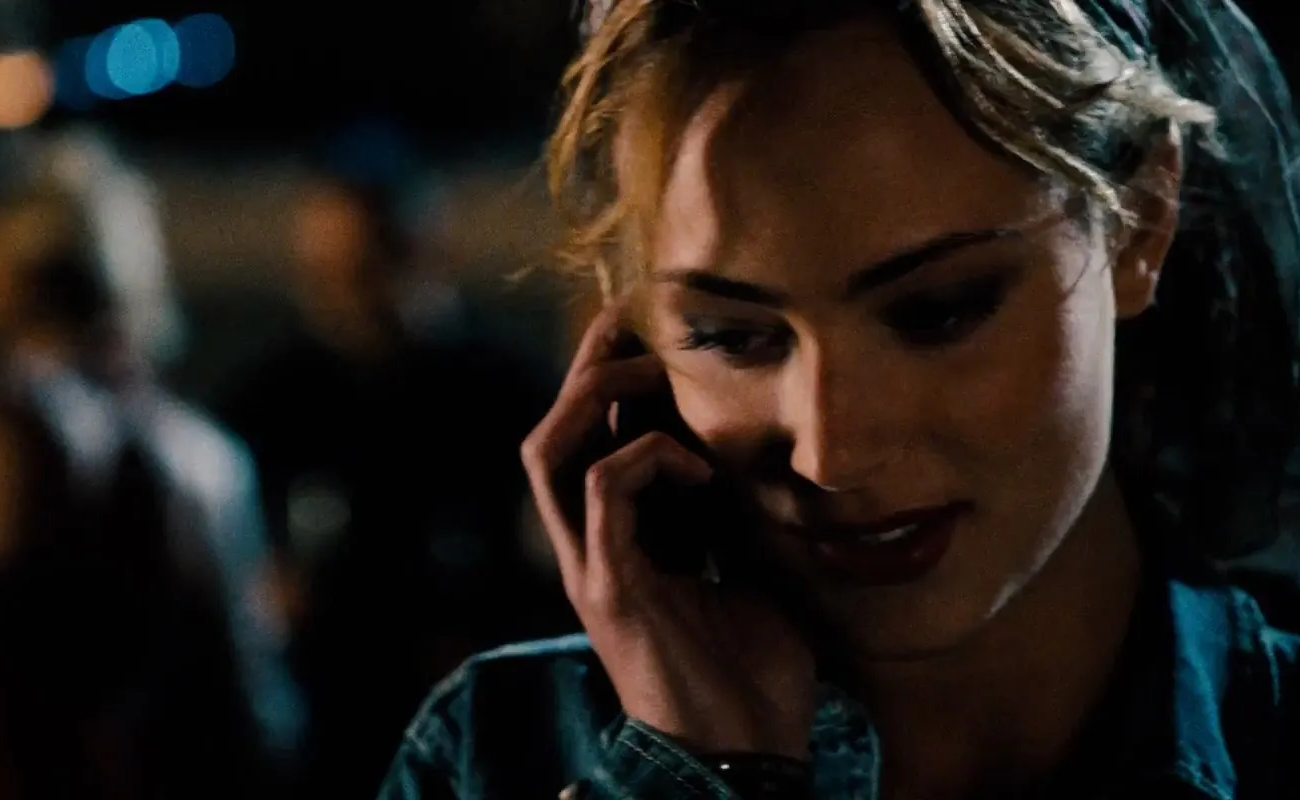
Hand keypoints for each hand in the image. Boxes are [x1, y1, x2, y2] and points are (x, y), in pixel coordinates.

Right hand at [520, 305, 815, 759]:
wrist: (748, 748)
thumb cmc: (755, 669)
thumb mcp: (743, 562)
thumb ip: (727, 509)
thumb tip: (749, 444)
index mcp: (618, 540)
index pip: (586, 438)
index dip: (606, 377)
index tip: (654, 326)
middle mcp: (588, 546)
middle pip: (550, 430)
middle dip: (585, 364)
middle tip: (634, 319)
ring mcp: (589, 566)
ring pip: (544, 450)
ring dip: (592, 396)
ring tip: (647, 374)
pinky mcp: (608, 586)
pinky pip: (602, 489)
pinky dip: (646, 456)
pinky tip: (696, 465)